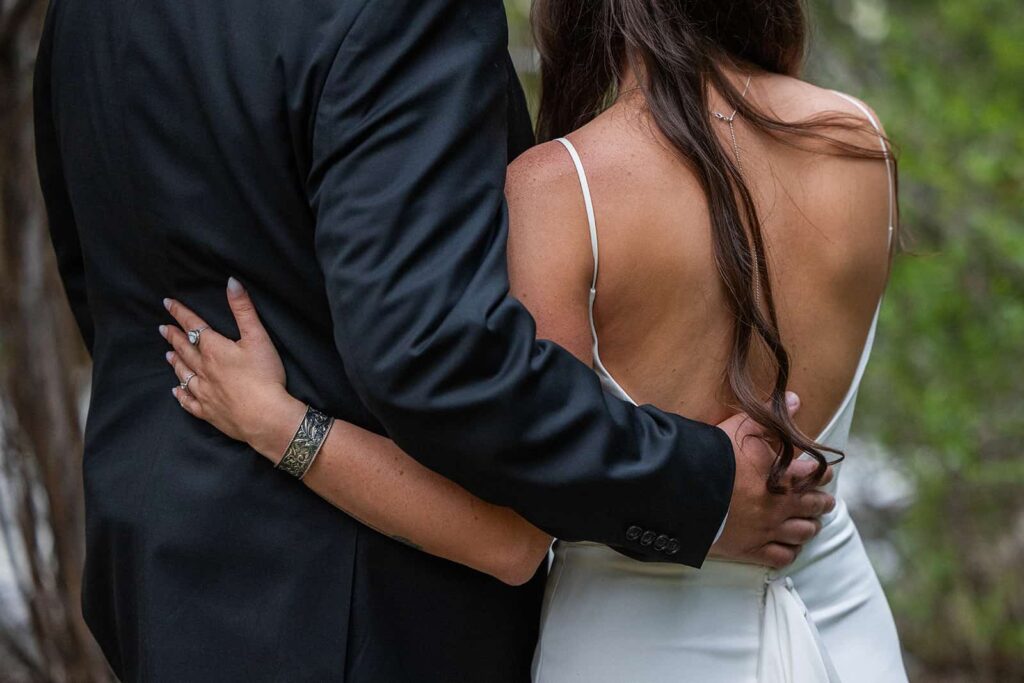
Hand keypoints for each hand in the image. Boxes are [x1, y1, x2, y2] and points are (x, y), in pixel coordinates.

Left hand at [160, 278, 305, 458]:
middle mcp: (204, 369)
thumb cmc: (264, 376)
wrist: (265, 417)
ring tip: (168, 355)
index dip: (181, 313)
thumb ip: (244, 309)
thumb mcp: (258, 337)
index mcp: (214, 349)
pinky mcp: (208, 412)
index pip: (193, 326)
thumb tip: (231, 282)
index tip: (168, 303)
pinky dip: (181, 395)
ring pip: (184, 374)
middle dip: (173, 336)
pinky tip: (176, 391)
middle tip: (162, 328)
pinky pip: (189, 402)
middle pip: (185, 349)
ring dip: (175, 363)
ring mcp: (204, 392)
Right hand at [710, 393, 835, 568]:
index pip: (814, 476)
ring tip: (812, 525)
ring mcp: (767, 530)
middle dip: (821, 503)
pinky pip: (780, 557)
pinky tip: (791, 548)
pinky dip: (789, 552)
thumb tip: (795, 399)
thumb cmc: (714, 456)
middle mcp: (780, 506)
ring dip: (810, 527)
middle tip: (825, 502)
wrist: (686, 489)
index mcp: (783, 477)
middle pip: (813, 507)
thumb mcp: (741, 426)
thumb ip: (770, 416)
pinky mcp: (750, 549)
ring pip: (801, 533)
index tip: (823, 475)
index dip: (821, 475)